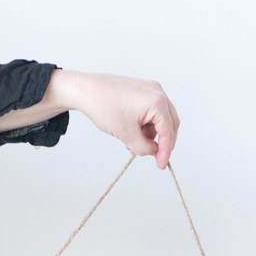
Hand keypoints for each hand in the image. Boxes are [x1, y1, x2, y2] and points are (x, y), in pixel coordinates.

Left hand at [58, 70, 179, 169]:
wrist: (85, 91)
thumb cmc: (104, 107)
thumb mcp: (127, 135)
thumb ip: (145, 148)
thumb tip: (153, 152)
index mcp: (157, 102)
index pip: (168, 131)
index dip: (165, 151)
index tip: (161, 165)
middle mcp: (158, 92)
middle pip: (169, 123)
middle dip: (162, 142)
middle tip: (154, 157)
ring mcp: (150, 90)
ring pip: (159, 119)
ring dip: (150, 134)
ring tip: (133, 144)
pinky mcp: (141, 90)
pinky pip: (150, 112)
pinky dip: (144, 125)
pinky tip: (131, 133)